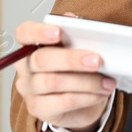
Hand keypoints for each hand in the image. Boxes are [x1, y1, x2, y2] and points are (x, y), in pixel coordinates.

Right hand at [12, 16, 115, 131]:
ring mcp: (29, 89)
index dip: (38, 31)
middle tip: (97, 60)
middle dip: (72, 59)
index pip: (24, 33)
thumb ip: (75, 34)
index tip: (58, 32)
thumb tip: (75, 22)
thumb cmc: (77, 69)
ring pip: (53, 82)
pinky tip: (100, 93)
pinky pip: (63, 102)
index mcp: (32, 45)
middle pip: (41, 59)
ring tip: (107, 81)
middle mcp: (26, 66)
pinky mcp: (38, 109)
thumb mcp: (78, 48)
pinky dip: (86, 97)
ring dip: (86, 81)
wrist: (82, 102)